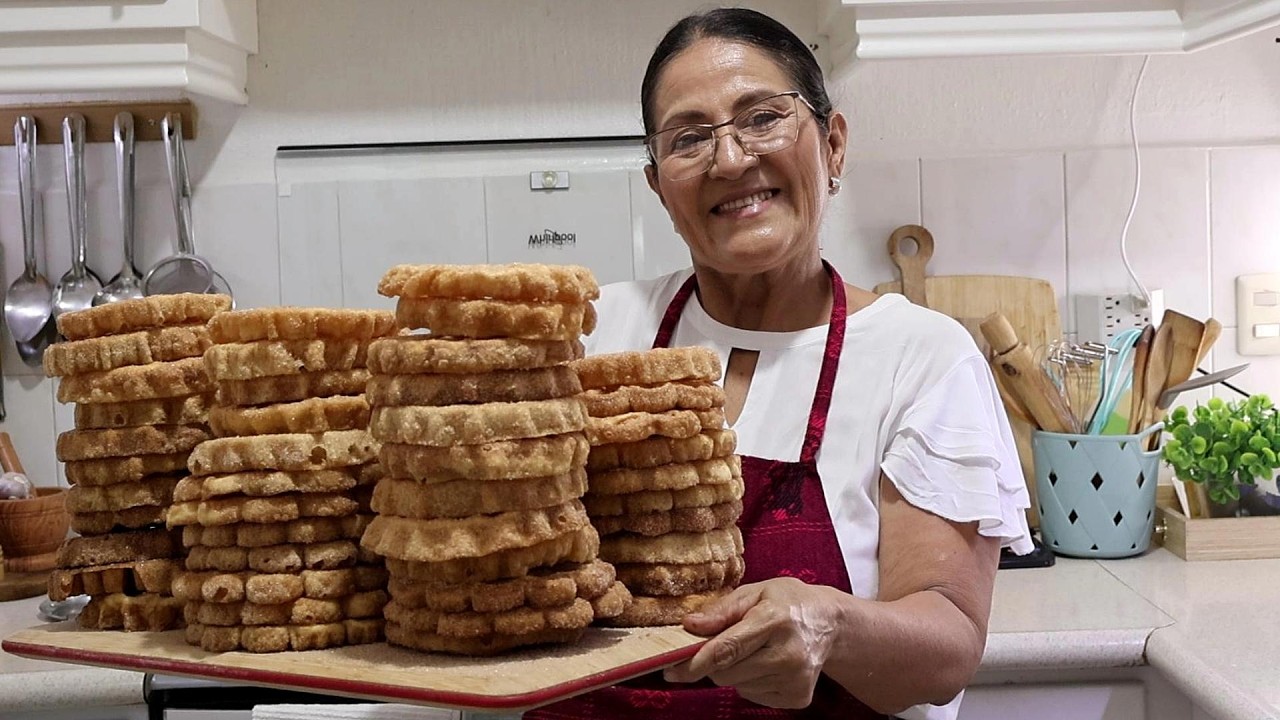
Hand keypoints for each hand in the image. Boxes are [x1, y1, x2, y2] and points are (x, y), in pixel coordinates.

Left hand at [662, 577, 849, 708]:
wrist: (830, 623)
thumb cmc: (787, 602)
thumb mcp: (754, 592)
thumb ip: (721, 610)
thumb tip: (689, 625)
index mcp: (775, 620)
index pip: (728, 648)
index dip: (696, 662)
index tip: (672, 670)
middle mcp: (789, 653)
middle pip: (728, 672)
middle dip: (715, 661)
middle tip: (728, 642)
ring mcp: (796, 679)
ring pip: (738, 686)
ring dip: (735, 671)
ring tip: (756, 649)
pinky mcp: (798, 697)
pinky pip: (753, 695)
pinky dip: (751, 681)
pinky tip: (767, 663)